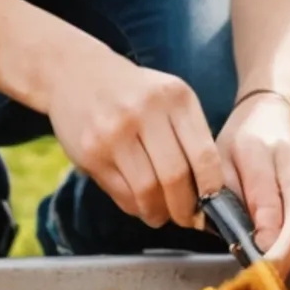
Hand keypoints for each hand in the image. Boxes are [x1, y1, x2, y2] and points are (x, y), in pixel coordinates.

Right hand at [42, 48, 223, 232]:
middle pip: (175, 178)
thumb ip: (190, 136)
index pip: (205, 156)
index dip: (212, 191)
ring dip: (158, 213)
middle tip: (186, 218)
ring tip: (161, 215)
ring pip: (147, 191)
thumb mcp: (169, 98)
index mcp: (176, 98)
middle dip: (184, 209)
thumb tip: (210, 192)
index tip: (213, 206)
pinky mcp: (91, 152)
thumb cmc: (134, 92)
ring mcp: (115, 132)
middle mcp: (146, 112)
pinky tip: (139, 203)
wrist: (76, 71)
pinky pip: (120, 193)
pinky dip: (135, 207)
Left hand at [215, 93, 289, 272]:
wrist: (269, 116)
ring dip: (285, 263)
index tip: (257, 279)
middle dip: (283, 266)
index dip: (278, 256)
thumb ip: (250, 198)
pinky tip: (265, 265)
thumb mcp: (233, 159)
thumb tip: (265, 243)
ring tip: (257, 285)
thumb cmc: (243, 138)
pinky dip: (286, 253)